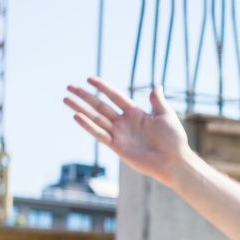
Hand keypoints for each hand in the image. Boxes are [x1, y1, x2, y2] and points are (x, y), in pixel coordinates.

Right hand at [63, 77, 190, 184]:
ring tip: (66, 99)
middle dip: (85, 96)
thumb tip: (156, 86)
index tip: (89, 79)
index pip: (116, 97)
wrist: (173, 161)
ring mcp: (119, 134)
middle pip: (100, 106)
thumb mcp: (166, 116)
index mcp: (136, 113)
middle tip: (70, 87)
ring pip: (96, 118)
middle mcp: (125, 122)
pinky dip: (88, 126)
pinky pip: (100, 134)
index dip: (103, 88)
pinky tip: (77, 116)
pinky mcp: (117, 146)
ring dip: (81, 109)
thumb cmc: (173, 139)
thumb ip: (157, 102)